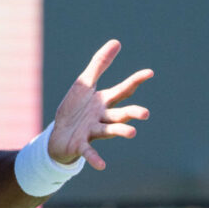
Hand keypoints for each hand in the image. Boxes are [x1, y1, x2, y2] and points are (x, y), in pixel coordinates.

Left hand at [49, 40, 152, 170]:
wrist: (58, 134)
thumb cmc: (75, 108)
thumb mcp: (84, 83)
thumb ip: (100, 64)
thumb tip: (117, 42)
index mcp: (104, 102)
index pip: (123, 90)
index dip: (135, 81)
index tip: (149, 72)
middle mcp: (102, 118)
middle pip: (120, 115)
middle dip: (132, 114)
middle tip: (145, 114)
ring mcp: (93, 132)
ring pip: (109, 131)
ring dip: (120, 132)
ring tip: (132, 133)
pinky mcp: (81, 145)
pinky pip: (89, 152)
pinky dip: (95, 158)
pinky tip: (102, 166)